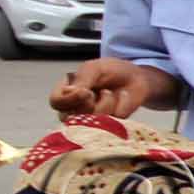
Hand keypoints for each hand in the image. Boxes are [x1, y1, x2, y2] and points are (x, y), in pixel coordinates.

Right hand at [49, 57, 171, 118]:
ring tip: (110, 92)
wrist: (137, 77)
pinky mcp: (109, 125)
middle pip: (70, 117)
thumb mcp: (94, 69)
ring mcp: (91, 119)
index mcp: (66, 92)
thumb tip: (69, 92)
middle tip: (100, 91)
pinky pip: (112, 121)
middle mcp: (74, 108)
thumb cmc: (112, 71)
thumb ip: (81, 80)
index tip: (86, 91)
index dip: (68, 100)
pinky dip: (120, 106)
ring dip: (105, 103)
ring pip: (91, 122)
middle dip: (88, 104)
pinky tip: (122, 97)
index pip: (56, 102)